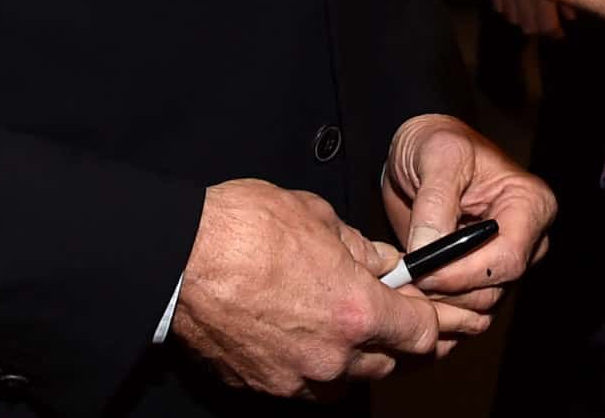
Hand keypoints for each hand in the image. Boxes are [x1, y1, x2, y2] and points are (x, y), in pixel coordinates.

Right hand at [170, 179, 483, 396]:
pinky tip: (297, 335)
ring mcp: (295, 378)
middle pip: (388, 363)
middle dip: (390, 338)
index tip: (418, 304)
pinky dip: (309, 367)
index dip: (426, 316)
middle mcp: (333, 357)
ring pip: (346, 381)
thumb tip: (382, 262)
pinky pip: (302, 386)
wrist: (178, 257)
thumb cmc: (245, 228)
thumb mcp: (318, 218)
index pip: (423, 334)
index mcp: (357, 311)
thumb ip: (361, 248)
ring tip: (336, 324)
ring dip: (351, 358)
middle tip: (381, 310)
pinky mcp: (262, 386)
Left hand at [382, 114, 555, 321]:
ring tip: (403, 278)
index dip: (465, 273)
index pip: (508, 258)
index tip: (423, 271)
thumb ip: (435, 203)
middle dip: (448, 289)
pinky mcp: (480, 277)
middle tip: (404, 278)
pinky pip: (466, 310)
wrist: (421, 154)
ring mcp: (503, 261)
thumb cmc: (437, 143)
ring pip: (479, 306)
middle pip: (494, 287)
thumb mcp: (437, 156)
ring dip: (439, 301)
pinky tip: (410, 288)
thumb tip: (426, 251)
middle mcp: (526, 239)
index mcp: (529, 204)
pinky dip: (438, 307)